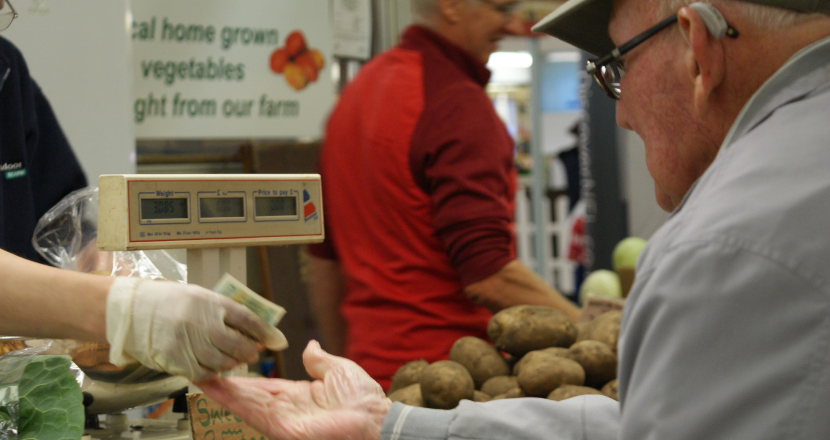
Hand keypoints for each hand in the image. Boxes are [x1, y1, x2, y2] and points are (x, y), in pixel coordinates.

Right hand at [105, 277, 287, 381]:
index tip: (277, 341)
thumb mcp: (201, 296)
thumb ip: (225, 311)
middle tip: (252, 352)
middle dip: (250, 351)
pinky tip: (213, 365)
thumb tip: (254, 330)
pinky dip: (212, 371)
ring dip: (233, 362)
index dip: (266, 333)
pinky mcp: (175, 359)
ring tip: (233, 358)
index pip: (248, 319)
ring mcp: (188, 342)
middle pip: (238, 345)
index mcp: (211, 302)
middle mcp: (201, 322)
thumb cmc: (170, 301)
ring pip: (223, 361)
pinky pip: (203, 372)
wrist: (132, 310)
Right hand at [197, 340, 391, 439]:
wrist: (373, 417)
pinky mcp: (282, 428)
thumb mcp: (337, 370)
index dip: (244, 379)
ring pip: (245, 404)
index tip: (224, 367)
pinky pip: (254, 414)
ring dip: (222, 392)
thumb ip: (319, 360)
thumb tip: (310, 347)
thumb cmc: (362, 399)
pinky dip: (233, 402)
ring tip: (200, 375)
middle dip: (225, 385)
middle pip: (248, 396)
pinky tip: (217, 390)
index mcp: (298, 396)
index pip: (264, 387)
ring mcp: (282, 420)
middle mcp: (286, 409)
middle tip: (200, 369)